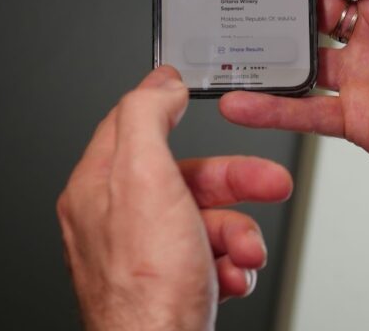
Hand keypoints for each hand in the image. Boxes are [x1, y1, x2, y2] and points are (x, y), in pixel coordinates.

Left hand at [57, 67, 292, 330]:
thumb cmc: (146, 287)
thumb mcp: (145, 177)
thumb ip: (147, 116)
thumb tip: (158, 81)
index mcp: (98, 187)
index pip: (129, 124)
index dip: (166, 104)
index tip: (191, 92)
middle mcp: (114, 221)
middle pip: (184, 175)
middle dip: (235, 182)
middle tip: (270, 182)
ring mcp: (142, 256)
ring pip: (205, 220)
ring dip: (240, 235)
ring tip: (246, 255)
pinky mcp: (168, 287)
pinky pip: (209, 259)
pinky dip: (231, 266)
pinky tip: (232, 277)